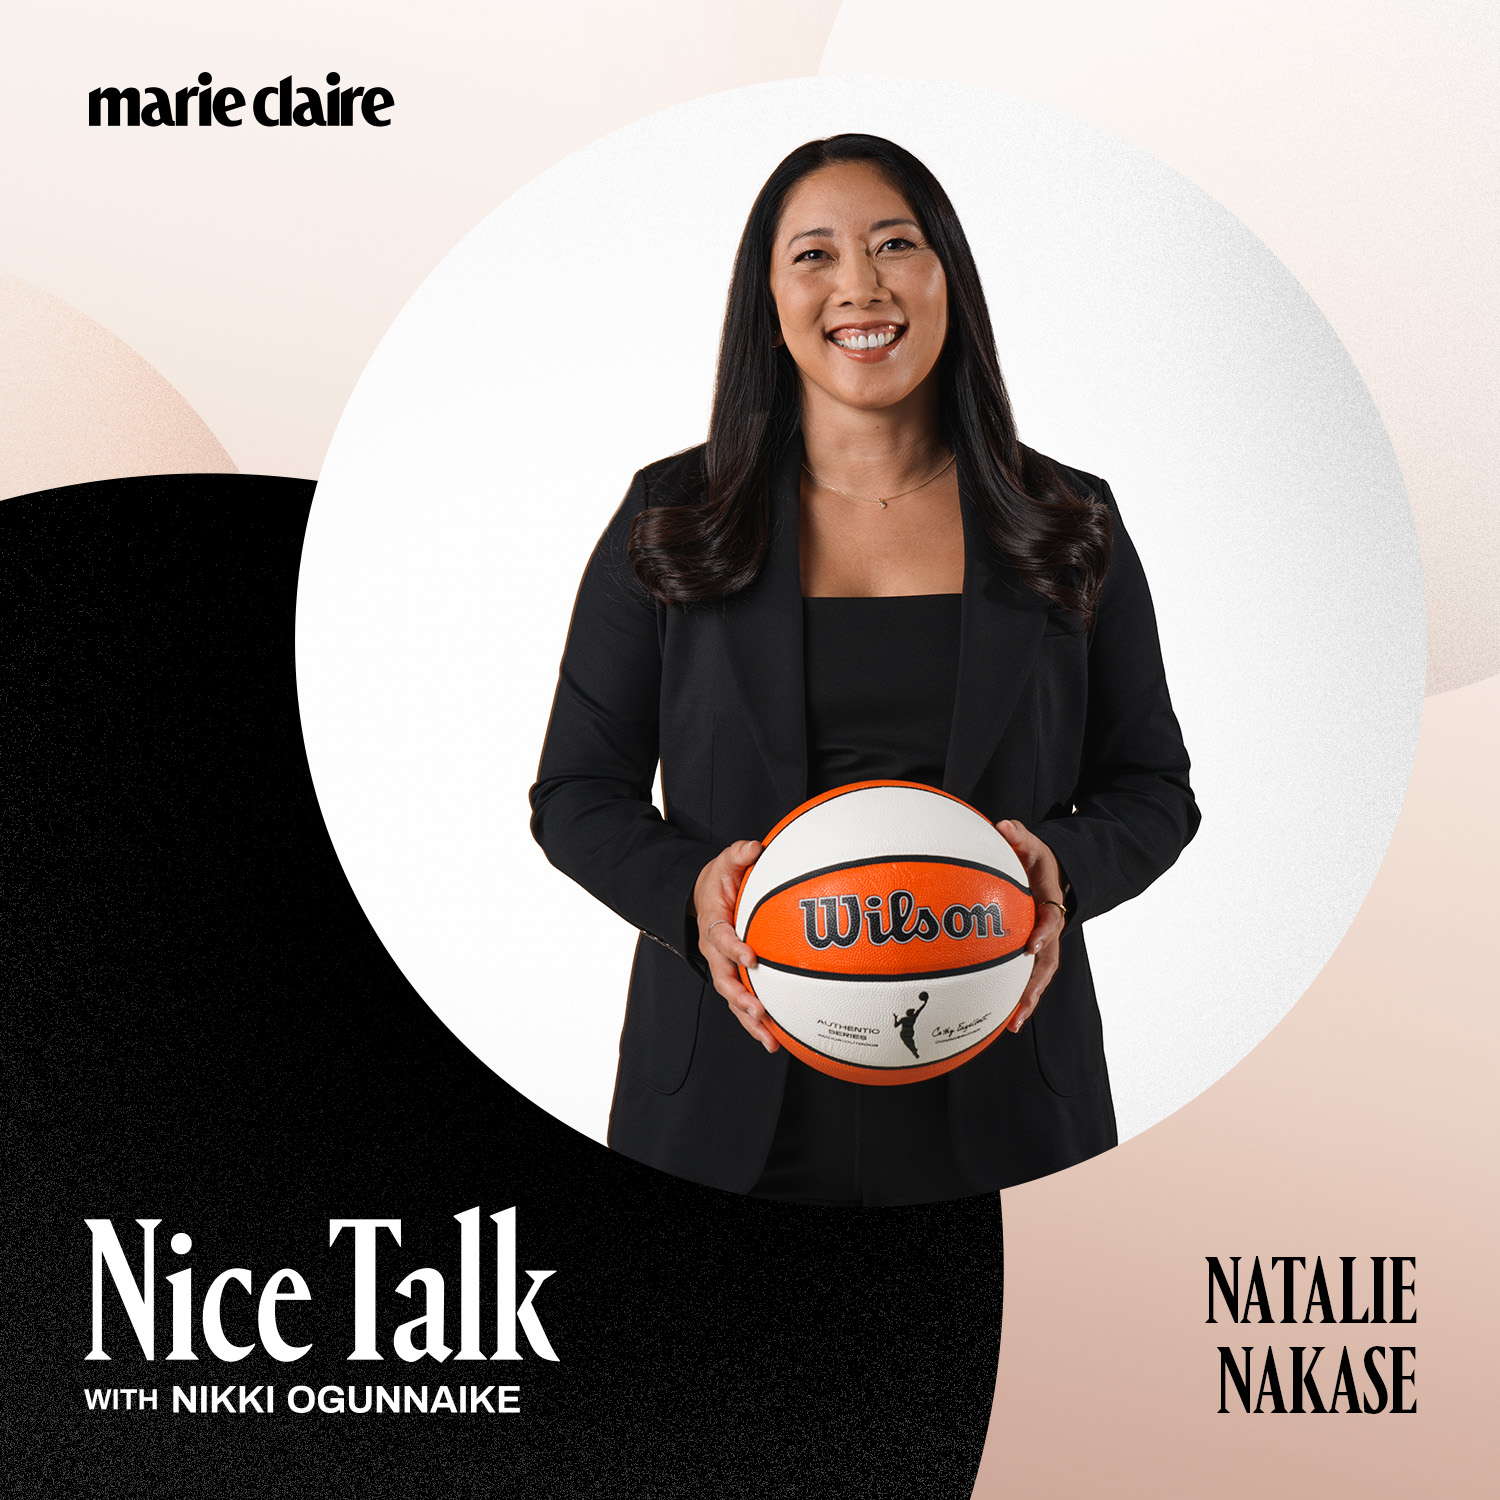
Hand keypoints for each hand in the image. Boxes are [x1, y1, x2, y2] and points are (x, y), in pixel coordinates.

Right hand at [693, 840, 777, 1053]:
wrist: (703, 896)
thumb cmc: (719, 879)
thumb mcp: (725, 861)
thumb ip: (738, 854)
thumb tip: (755, 847)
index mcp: (712, 923)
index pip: (720, 937)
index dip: (733, 948)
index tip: (751, 957)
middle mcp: (715, 951)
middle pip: (723, 979)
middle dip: (740, 998)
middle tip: (759, 1011)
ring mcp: (724, 967)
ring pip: (733, 999)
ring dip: (750, 1021)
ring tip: (770, 1041)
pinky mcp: (735, 977)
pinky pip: (744, 1003)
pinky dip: (757, 1023)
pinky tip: (776, 1040)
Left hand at [996, 819, 1066, 1032]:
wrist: (1049, 876)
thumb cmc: (1035, 861)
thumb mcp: (1032, 844)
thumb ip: (1019, 836)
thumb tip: (1004, 825)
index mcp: (1050, 904)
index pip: (1051, 921)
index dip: (1043, 934)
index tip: (1030, 947)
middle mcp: (1048, 931)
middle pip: (1047, 962)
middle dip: (1036, 983)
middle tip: (1023, 1002)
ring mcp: (1041, 946)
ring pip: (1037, 977)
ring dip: (1026, 1000)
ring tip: (1012, 1024)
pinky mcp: (1028, 955)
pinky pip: (1021, 978)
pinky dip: (1013, 997)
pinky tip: (999, 1019)